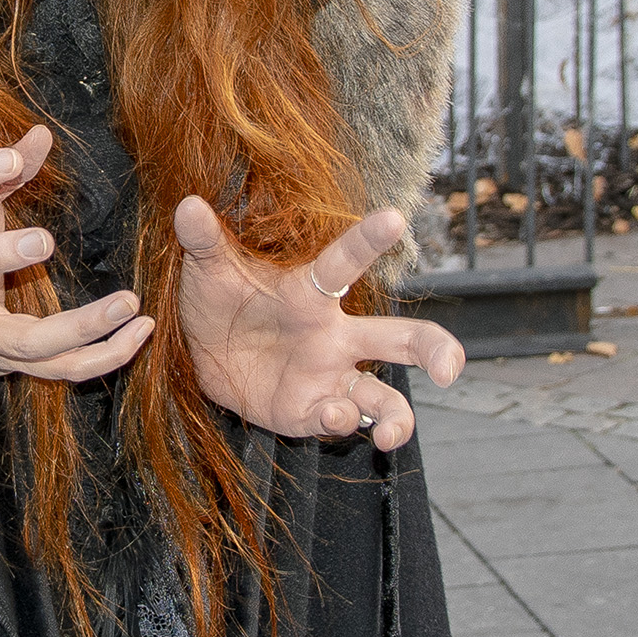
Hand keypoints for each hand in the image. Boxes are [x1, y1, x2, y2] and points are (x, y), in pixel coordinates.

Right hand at [0, 125, 153, 385]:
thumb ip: (3, 173)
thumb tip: (41, 133)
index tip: (11, 160)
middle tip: (44, 240)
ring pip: (23, 340)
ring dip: (79, 326)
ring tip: (128, 302)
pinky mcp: (8, 363)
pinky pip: (59, 368)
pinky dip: (103, 355)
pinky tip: (141, 331)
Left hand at [173, 197, 463, 451]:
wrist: (198, 355)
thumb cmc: (218, 302)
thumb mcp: (206, 271)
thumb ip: (203, 241)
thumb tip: (187, 205)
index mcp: (310, 295)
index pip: (344, 264)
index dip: (368, 241)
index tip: (395, 217)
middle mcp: (334, 336)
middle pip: (403, 341)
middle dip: (437, 351)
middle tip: (450, 366)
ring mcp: (329, 376)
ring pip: (385, 399)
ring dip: (396, 418)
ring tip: (390, 431)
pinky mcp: (313, 410)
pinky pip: (340, 419)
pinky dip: (340, 421)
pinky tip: (331, 414)